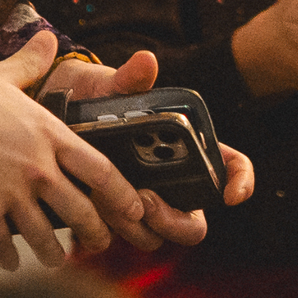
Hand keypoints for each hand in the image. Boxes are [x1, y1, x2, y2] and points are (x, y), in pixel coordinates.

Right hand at [0, 32, 157, 269]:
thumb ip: (30, 62)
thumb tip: (48, 39)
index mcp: (46, 132)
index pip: (99, 169)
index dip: (122, 194)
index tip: (134, 208)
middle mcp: (36, 166)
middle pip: (81, 212)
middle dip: (95, 234)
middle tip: (98, 245)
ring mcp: (9, 191)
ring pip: (45, 237)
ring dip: (54, 255)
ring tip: (57, 262)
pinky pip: (2, 245)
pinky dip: (8, 259)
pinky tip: (9, 263)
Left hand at [35, 47, 257, 244]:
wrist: (57, 109)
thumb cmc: (96, 96)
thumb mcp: (110, 86)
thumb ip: (129, 79)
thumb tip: (145, 62)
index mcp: (188, 146)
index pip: (230, 166)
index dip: (240, 182)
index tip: (230, 195)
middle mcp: (172, 181)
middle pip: (193, 221)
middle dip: (174, 219)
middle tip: (145, 201)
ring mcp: (145, 201)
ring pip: (156, 235)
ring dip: (139, 227)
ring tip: (109, 203)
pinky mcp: (115, 214)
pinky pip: (122, 235)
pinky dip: (110, 228)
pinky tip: (91, 207)